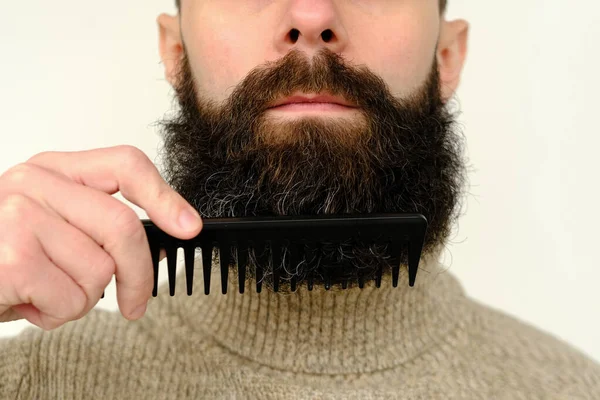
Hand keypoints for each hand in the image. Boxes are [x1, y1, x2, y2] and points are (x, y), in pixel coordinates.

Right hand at [0, 145, 201, 330]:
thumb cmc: (4, 257)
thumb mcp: (52, 228)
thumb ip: (97, 225)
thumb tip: (164, 239)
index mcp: (54, 171)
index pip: (125, 164)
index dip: (164, 196)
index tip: (190, 227)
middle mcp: (35, 184)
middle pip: (123, 227)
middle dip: (139, 275)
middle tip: (135, 302)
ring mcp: (20, 216)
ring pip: (101, 270)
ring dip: (82, 298)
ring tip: (48, 292)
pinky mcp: (11, 256)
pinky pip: (73, 299)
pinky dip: (58, 315)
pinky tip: (29, 303)